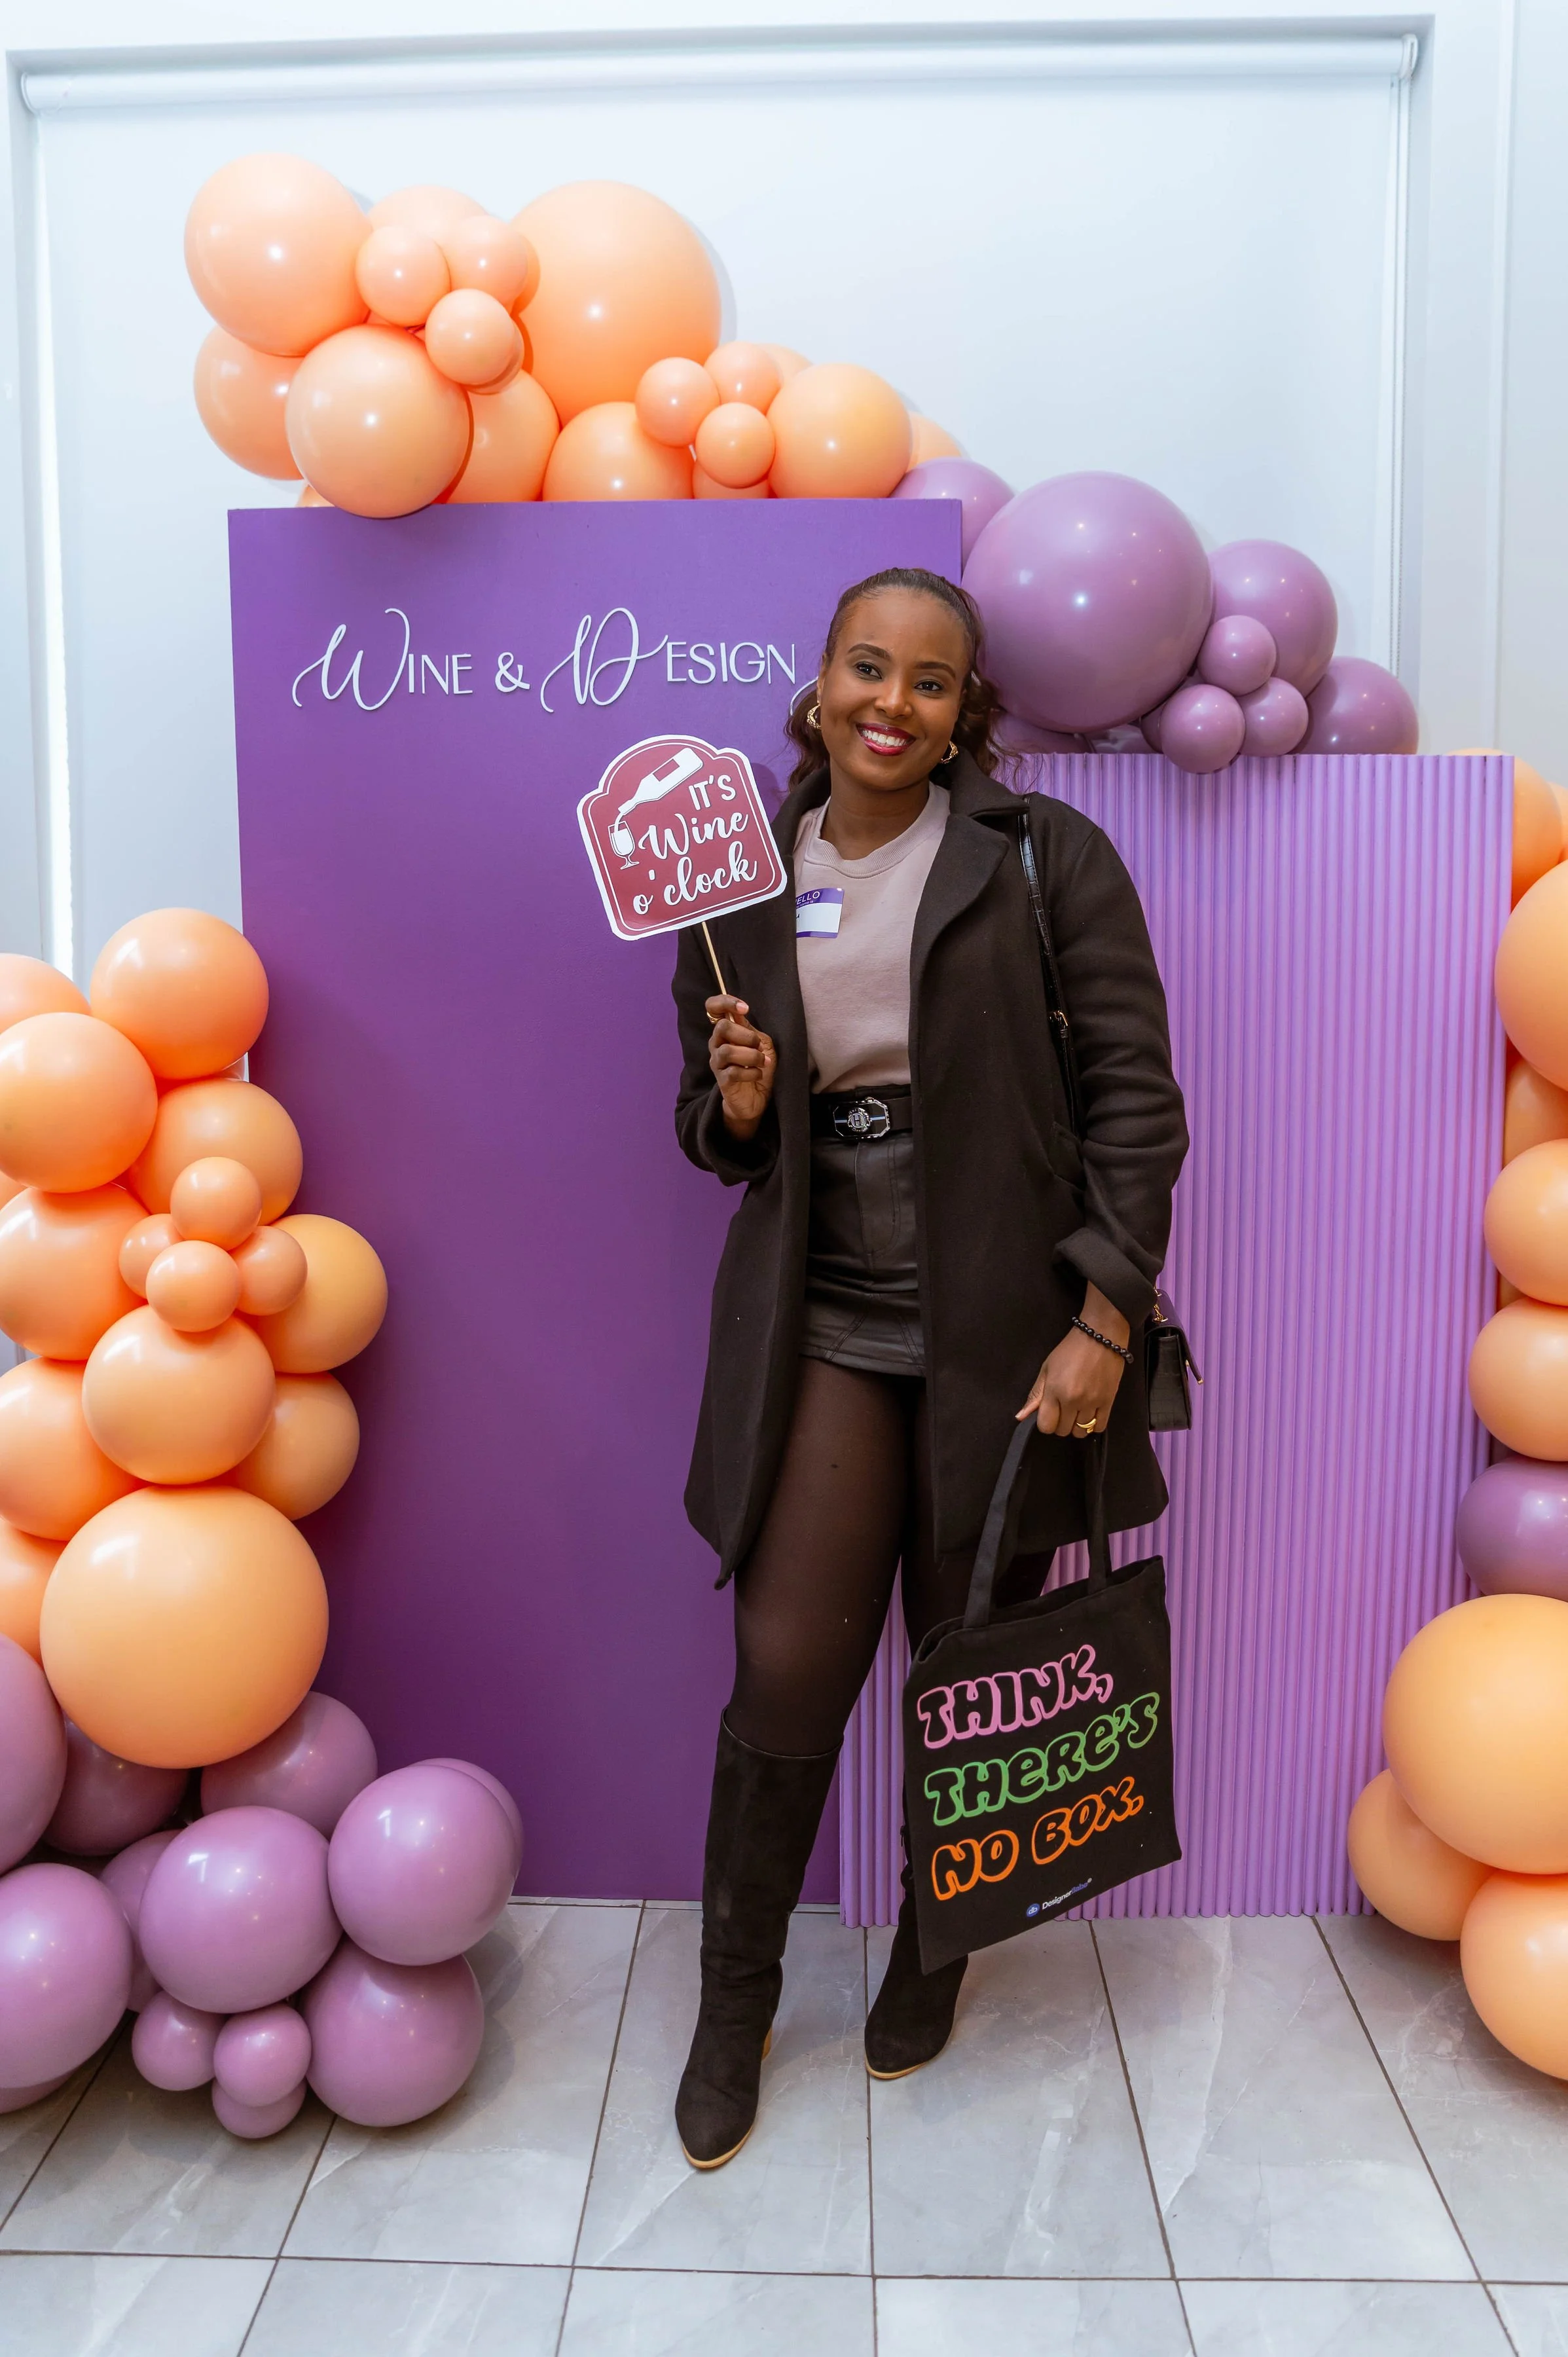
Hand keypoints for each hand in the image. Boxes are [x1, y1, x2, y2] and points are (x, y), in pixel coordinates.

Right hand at [707, 994, 776, 1139]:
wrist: (757, 1097)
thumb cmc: (759, 1066)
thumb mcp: (762, 1043)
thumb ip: (750, 1029)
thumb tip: (740, 1013)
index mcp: (726, 1031)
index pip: (713, 1008)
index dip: (725, 1002)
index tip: (745, 1008)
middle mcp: (717, 1044)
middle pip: (723, 1027)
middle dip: (747, 1036)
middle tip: (759, 1047)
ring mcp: (717, 1063)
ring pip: (727, 1051)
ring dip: (752, 1056)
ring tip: (762, 1062)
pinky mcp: (722, 1081)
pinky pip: (734, 1072)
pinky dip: (752, 1072)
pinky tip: (758, 1074)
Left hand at [1017, 1284, 1130, 1437]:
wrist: (1100, 1336)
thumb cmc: (1070, 1350)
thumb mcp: (1047, 1368)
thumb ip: (1035, 1395)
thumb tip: (1021, 1417)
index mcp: (1055, 1391)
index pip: (1046, 1426)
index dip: (1046, 1423)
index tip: (1049, 1413)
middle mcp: (1073, 1400)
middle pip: (1063, 1431)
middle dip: (1060, 1424)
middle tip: (1063, 1410)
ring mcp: (1092, 1402)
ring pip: (1080, 1432)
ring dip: (1076, 1425)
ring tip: (1077, 1412)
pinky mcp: (1109, 1402)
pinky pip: (1099, 1427)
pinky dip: (1093, 1425)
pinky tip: (1090, 1413)